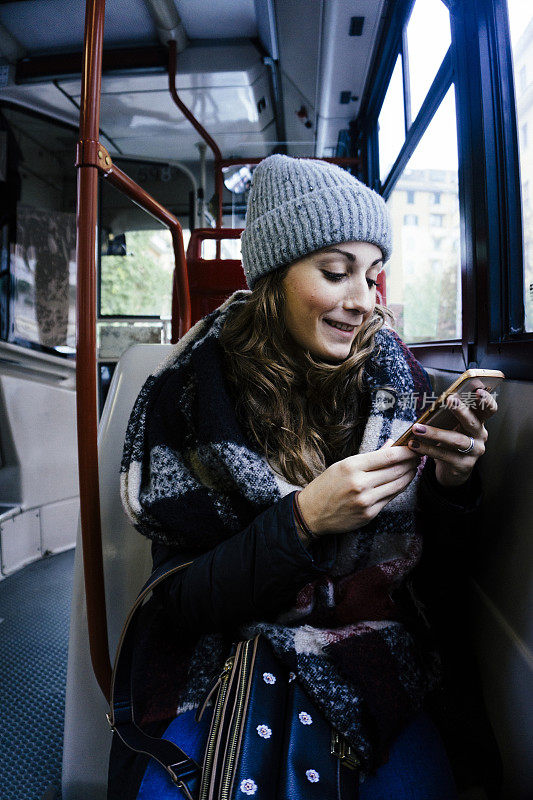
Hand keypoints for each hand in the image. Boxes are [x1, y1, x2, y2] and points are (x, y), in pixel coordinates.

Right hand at [297, 441, 419, 535]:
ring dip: (409, 475)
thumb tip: (392, 444)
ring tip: (414, 468)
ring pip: (398, 485)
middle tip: (419, 456)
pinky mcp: (369, 515)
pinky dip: (399, 489)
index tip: (415, 447)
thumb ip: (370, 456)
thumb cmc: (327, 485)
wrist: (311, 513)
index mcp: (352, 466)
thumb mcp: (343, 465)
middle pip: (397, 470)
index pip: (388, 456)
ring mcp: (366, 501)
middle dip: (411, 462)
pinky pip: (390, 499)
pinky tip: (402, 482)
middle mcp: (360, 483)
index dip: (406, 451)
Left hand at [407, 379, 497, 486]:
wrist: (452, 470)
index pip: (489, 409)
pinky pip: (444, 455)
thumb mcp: (453, 427)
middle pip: (473, 422)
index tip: (477, 390)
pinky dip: (427, 449)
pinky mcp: (463, 465)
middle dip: (461, 410)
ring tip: (417, 428)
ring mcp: (474, 452)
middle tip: (449, 400)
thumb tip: (439, 399)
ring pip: (456, 440)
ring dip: (435, 433)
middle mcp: (480, 436)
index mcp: (479, 422)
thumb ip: (451, 414)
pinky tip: (414, 444)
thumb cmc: (451, 443)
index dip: (486, 400)